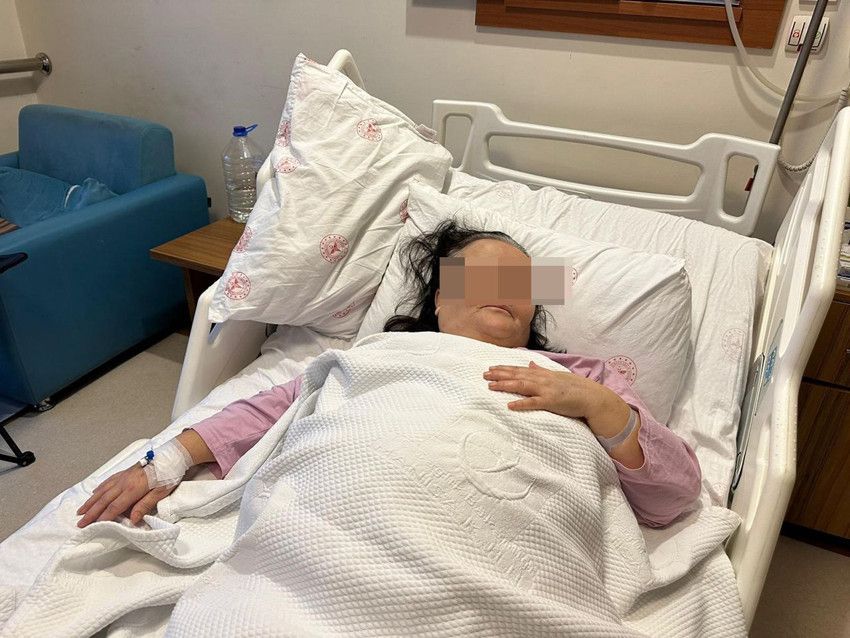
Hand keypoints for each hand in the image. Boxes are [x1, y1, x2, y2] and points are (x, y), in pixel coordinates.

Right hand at [76, 464, 175, 527]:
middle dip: (91, 512)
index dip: (103, 517)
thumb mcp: (161, 492)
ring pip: (103, 490)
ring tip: (81, 511)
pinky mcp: (125, 471)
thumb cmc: (168, 475)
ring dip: (91, 501)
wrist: (171, 456)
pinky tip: (94, 493)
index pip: (115, 506)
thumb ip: (145, 505)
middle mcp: (124, 482)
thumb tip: (132, 519)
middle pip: (104, 500)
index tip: (93, 526)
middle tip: (80, 523)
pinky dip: (99, 488)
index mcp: (133, 489)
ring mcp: (123, 476)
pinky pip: (108, 481)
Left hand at [484, 361, 604, 418]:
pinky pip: (533, 403)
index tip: (491, 368)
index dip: (504, 369)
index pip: (520, 369)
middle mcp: (542, 379)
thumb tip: (530, 363)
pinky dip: (521, 403)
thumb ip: (541, 370)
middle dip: (500, 375)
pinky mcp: (551, 402)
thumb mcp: (556, 375)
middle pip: (517, 375)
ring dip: (505, 385)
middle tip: (484, 375)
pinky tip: (509, 405)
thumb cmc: (574, 388)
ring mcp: (546, 390)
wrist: (591, 397)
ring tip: (491, 386)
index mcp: (543, 374)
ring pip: (521, 386)